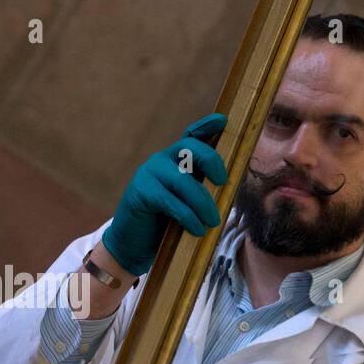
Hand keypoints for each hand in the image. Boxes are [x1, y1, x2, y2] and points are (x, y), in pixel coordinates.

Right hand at [101, 113, 227, 276]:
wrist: (134, 243)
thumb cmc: (167, 220)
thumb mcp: (188, 199)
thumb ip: (202, 185)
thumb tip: (229, 185)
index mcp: (176, 159)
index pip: (192, 135)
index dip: (206, 125)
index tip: (223, 120)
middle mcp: (161, 160)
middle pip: (190, 147)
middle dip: (211, 161)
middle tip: (223, 183)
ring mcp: (148, 174)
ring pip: (183, 180)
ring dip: (202, 203)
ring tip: (213, 222)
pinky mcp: (140, 192)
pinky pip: (171, 201)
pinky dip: (188, 217)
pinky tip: (197, 230)